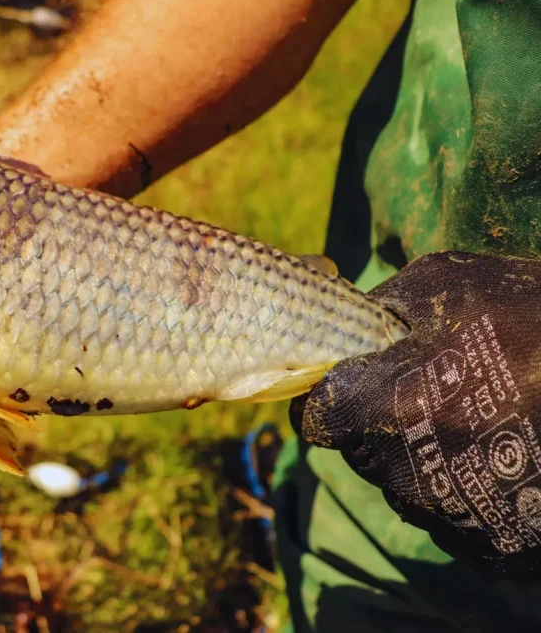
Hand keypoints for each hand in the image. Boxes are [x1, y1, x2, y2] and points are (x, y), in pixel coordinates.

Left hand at [290, 251, 540, 579]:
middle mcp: (408, 476)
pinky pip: (456, 524)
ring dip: (428, 462)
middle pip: (363, 455)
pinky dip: (470, 496)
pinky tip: (508, 461)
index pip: (315, 419)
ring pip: (408, 490)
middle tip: (432, 398)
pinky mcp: (494, 551)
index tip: (349, 388)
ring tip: (478, 427)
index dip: (328, 401)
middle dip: (382, 427)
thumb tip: (346, 327)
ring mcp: (453, 520)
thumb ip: (378, 308)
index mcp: (383, 408)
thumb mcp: (444, 283)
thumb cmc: (532, 317)